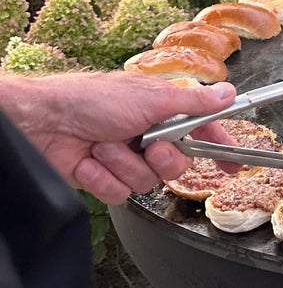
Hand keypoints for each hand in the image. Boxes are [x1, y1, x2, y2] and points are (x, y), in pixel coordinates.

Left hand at [3, 71, 237, 204]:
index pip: (202, 133)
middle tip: (147, 145)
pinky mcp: (105, 179)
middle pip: (177, 166)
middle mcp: (145, 137)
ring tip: (103, 146)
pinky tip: (88, 162)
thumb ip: (194, 103)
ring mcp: (125, 159)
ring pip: (146, 182)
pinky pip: (120, 194)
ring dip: (123, 165)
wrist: (43, 123)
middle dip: (161, 159)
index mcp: (161, 114)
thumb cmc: (90, 100)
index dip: (220, 150)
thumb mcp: (151, 98)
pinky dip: (103, 178)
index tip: (234, 164)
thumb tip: (228, 93)